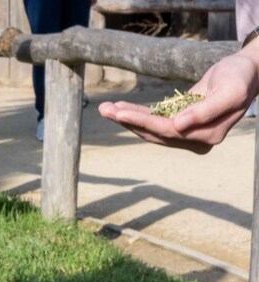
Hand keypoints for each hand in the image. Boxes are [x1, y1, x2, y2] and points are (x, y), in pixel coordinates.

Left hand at [98, 48, 258, 153]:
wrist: (246, 73)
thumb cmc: (240, 78)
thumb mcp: (230, 91)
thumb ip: (207, 111)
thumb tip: (179, 126)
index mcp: (208, 136)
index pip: (169, 131)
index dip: (143, 122)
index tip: (121, 113)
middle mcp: (195, 140)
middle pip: (155, 133)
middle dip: (128, 121)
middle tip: (104, 109)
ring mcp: (187, 134)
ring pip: (151, 129)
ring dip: (127, 119)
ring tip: (105, 109)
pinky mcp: (180, 124)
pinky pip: (154, 121)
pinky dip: (136, 115)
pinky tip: (118, 109)